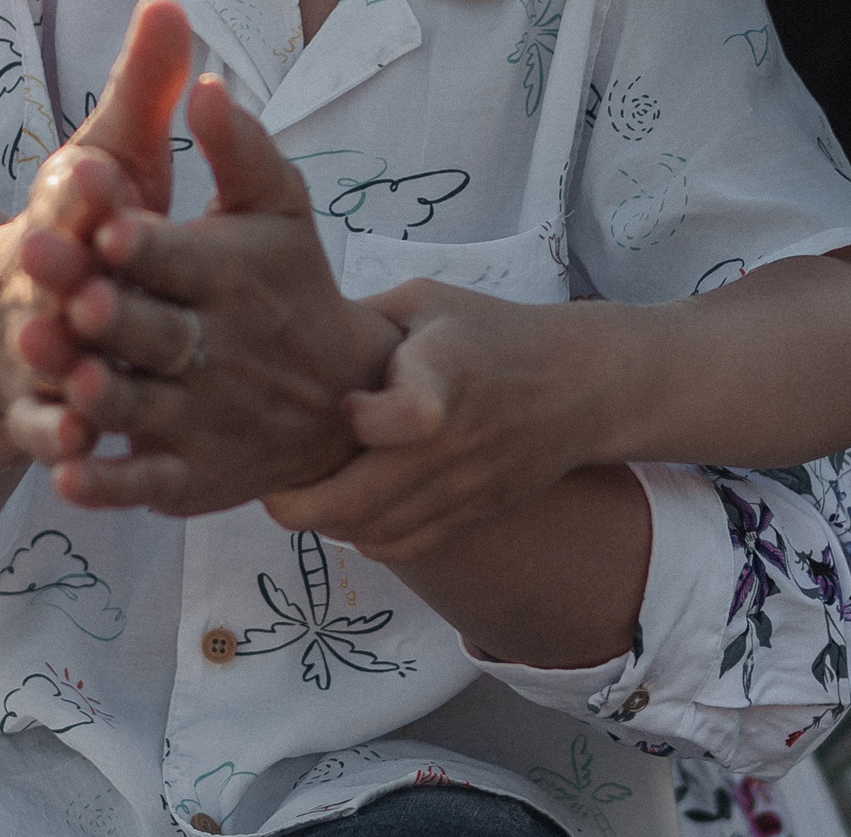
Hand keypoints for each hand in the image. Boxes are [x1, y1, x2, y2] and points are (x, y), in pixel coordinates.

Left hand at [5, 71, 402, 514]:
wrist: (343, 397)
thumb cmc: (291, 283)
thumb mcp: (279, 209)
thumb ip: (241, 148)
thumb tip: (206, 83)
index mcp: (231, 277)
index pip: (182, 257)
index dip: (145, 243)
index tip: (107, 220)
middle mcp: (218, 349)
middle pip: (155, 331)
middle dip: (109, 312)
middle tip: (64, 288)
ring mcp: (202, 417)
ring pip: (141, 405)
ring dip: (96, 391)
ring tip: (47, 367)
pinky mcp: (189, 476)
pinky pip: (144, 483)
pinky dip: (107, 483)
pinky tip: (64, 472)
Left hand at [263, 281, 606, 561]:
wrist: (578, 385)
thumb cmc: (490, 333)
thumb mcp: (426, 302)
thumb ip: (362, 319)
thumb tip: (286, 335)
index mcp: (446, 376)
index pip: (401, 418)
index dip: (356, 418)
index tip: (344, 402)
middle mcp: (455, 441)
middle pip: (360, 501)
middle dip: (296, 502)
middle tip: (272, 484)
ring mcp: (464, 486)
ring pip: (371, 534)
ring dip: (325, 522)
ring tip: (308, 494)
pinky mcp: (471, 514)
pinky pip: (402, 548)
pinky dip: (364, 538)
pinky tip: (351, 511)